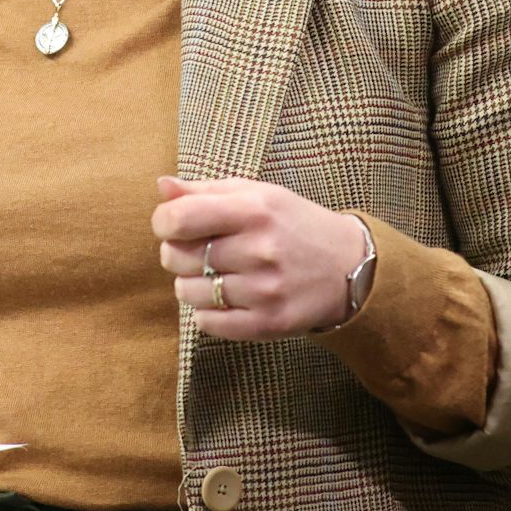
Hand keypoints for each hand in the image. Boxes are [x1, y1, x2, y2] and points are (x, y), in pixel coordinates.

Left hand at [152, 176, 370, 340]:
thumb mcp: (256, 195)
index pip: (179, 218)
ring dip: (190, 284)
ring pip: (188, 293)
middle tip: (197, 251)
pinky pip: (208, 324)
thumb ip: (205, 190)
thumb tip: (162, 186)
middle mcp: (259, 250)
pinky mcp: (269, 323)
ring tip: (214, 275)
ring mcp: (264, 290)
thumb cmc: (292, 224)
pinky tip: (225, 299)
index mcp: (254, 210)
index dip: (163, 222)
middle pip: (178, 257)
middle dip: (176, 253)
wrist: (349, 266)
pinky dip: (207, 313)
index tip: (172, 225)